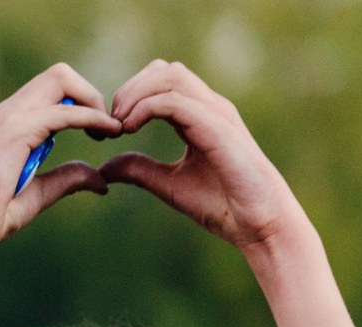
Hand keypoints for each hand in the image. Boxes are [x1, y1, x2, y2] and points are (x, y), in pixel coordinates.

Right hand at [0, 65, 117, 252]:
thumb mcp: (40, 193)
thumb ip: (68, 178)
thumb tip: (101, 180)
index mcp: (11, 121)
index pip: (52, 88)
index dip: (82, 102)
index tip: (100, 132)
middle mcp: (9, 112)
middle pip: (60, 74)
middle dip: (90, 94)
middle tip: (106, 127)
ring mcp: (10, 117)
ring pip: (61, 78)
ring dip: (91, 100)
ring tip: (107, 129)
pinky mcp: (16, 131)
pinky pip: (64, 112)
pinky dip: (92, 118)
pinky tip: (107, 133)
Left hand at [103, 61, 303, 254]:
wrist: (256, 222)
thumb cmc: (222, 204)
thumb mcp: (168, 184)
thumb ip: (139, 170)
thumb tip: (104, 167)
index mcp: (199, 116)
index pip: (161, 82)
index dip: (130, 97)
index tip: (109, 129)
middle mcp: (209, 107)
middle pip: (164, 70)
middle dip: (129, 90)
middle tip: (110, 124)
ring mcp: (216, 113)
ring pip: (170, 76)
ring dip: (136, 95)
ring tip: (119, 126)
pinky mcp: (217, 127)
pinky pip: (175, 101)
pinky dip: (145, 109)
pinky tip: (129, 130)